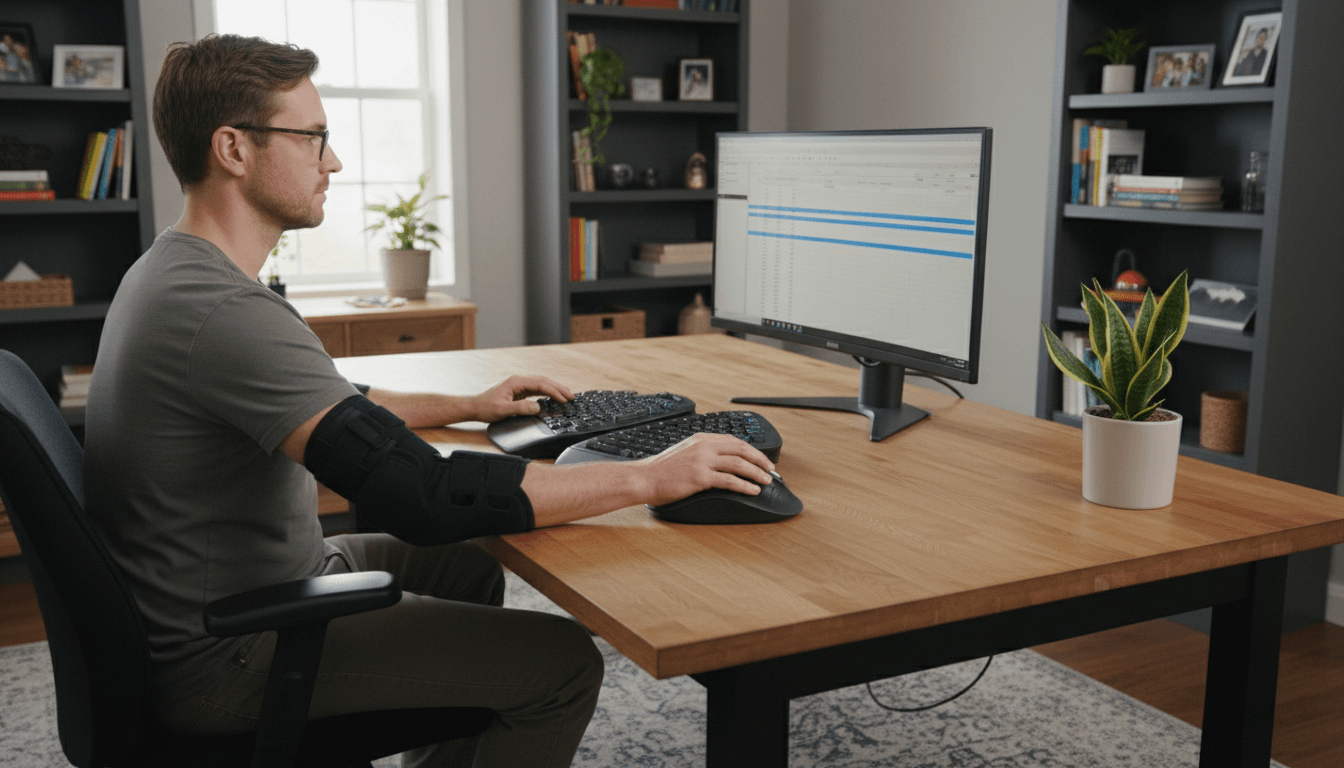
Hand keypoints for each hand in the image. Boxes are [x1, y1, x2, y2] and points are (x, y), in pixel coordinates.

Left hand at [469, 375, 573, 422]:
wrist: (474, 407)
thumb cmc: (486, 408)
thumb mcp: (503, 410)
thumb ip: (521, 408)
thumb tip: (538, 407)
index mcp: (516, 382)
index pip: (540, 384)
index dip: (554, 391)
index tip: (564, 399)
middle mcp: (518, 381)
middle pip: (543, 381)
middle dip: (559, 388)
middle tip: (572, 396)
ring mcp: (519, 385)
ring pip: (541, 384)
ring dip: (554, 389)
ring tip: (567, 395)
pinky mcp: (518, 391)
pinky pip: (536, 389)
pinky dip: (547, 393)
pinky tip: (553, 397)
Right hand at [636, 433, 775, 504]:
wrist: (643, 478)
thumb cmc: (660, 470)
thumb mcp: (683, 453)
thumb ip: (701, 453)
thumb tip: (720, 461)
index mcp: (700, 439)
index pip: (733, 440)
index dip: (750, 450)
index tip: (760, 458)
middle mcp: (703, 447)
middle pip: (741, 449)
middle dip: (760, 459)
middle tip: (771, 469)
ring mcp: (702, 461)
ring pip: (739, 464)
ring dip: (757, 472)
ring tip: (767, 481)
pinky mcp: (700, 477)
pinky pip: (729, 480)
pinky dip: (745, 485)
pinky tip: (752, 490)